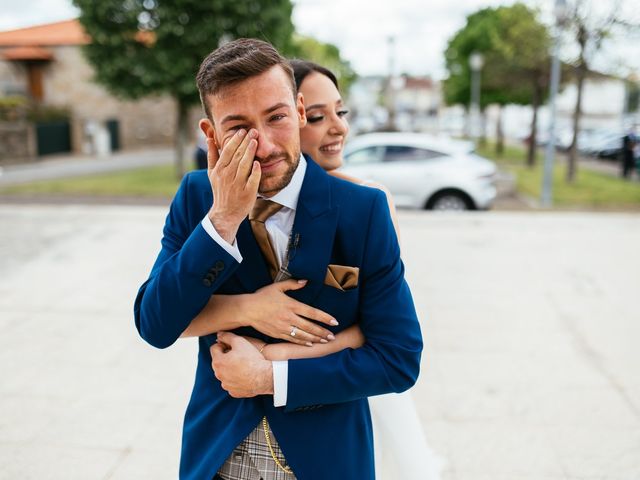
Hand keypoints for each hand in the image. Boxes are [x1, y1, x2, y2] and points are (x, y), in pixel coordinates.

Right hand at [207, 129, 260, 243]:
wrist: (225, 213)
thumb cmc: (220, 190)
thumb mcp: (212, 173)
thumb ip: (212, 155)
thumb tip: (209, 139)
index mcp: (219, 170)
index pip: (228, 151)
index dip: (235, 140)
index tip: (242, 130)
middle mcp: (227, 176)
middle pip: (237, 156)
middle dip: (245, 142)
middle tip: (253, 131)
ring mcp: (237, 185)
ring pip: (244, 165)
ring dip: (250, 152)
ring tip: (256, 141)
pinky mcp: (247, 193)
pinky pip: (252, 180)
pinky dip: (254, 172)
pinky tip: (257, 163)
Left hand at [210, 332, 272, 397]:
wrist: (264, 377)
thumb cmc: (252, 358)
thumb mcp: (240, 341)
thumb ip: (227, 336)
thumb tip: (219, 334)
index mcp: (218, 362)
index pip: (215, 348)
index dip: (223, 344)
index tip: (233, 346)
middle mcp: (219, 375)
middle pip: (219, 362)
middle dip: (226, 357)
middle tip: (239, 354)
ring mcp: (226, 385)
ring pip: (225, 374)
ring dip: (230, 369)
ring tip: (243, 365)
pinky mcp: (233, 392)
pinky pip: (232, 383)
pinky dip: (236, 379)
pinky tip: (245, 375)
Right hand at [242, 279, 337, 345]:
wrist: (247, 310)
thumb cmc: (262, 297)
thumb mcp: (277, 287)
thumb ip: (292, 284)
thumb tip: (305, 281)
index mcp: (291, 305)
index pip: (312, 312)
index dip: (324, 318)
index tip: (334, 322)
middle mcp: (289, 317)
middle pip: (310, 327)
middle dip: (323, 332)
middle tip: (333, 337)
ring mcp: (283, 327)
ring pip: (303, 335)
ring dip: (315, 338)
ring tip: (325, 341)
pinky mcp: (278, 334)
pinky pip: (293, 339)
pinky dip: (303, 343)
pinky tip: (310, 344)